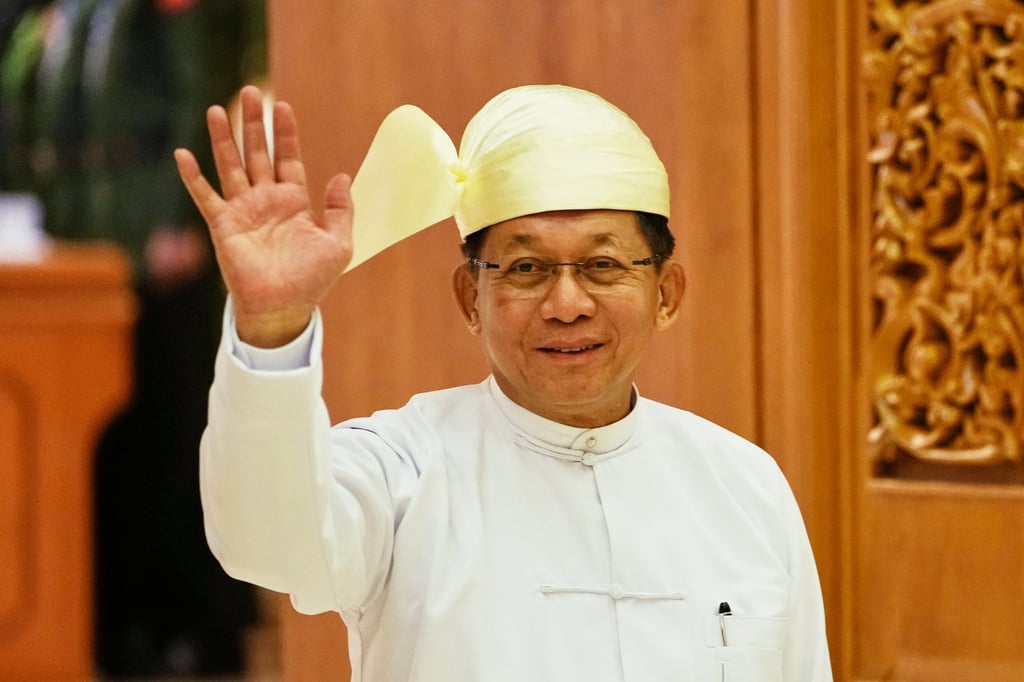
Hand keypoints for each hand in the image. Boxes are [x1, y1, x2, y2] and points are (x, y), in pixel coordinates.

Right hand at [174, 85, 352, 346]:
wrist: (284, 308)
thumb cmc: (312, 280)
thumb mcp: (338, 244)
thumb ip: (341, 210)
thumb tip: (341, 176)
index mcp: (294, 201)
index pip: (288, 158)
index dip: (285, 133)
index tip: (281, 106)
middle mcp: (266, 200)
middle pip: (258, 153)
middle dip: (253, 124)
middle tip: (249, 92)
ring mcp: (243, 211)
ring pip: (231, 165)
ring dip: (224, 138)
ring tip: (216, 109)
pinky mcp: (224, 226)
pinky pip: (205, 197)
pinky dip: (193, 177)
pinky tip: (183, 155)